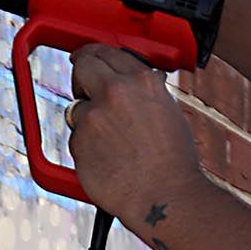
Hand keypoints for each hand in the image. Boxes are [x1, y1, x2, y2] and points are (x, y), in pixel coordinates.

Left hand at [65, 42, 203, 234]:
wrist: (164, 196)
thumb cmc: (173, 161)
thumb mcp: (168, 111)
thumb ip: (146, 91)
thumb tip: (135, 83)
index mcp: (141, 81)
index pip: (107, 53)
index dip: (95, 54)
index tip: (87, 57)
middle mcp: (115, 93)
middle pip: (83, 66)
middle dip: (81, 74)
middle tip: (82, 85)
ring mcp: (93, 117)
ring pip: (78, 109)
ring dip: (87, 120)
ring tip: (112, 142)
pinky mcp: (79, 143)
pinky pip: (77, 139)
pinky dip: (87, 147)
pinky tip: (108, 159)